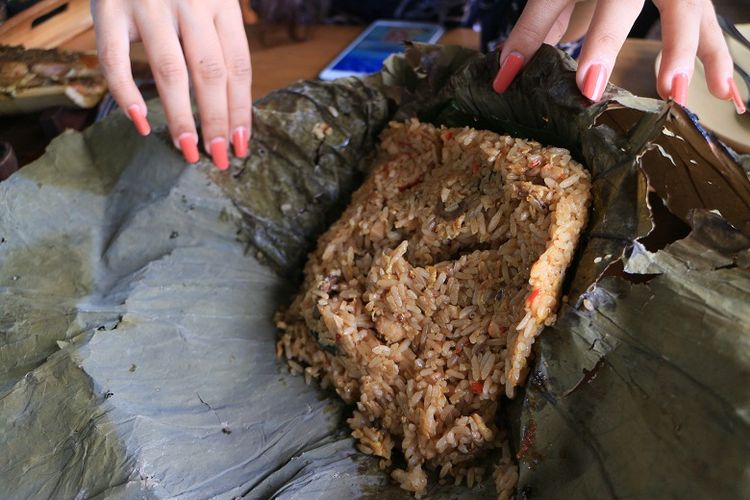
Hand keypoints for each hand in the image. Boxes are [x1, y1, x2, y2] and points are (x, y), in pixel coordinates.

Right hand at [92, 0, 252, 169]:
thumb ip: (221, 39)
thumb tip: (235, 103)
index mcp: (221, 3)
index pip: (238, 66)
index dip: (241, 109)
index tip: (242, 144)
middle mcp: (188, 2)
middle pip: (210, 73)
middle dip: (217, 121)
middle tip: (220, 158)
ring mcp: (146, 5)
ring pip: (170, 71)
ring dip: (181, 117)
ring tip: (188, 151)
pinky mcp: (108, 9)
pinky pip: (115, 61)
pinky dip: (127, 96)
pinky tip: (142, 124)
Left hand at [492, 0, 745, 113]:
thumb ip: (532, 30)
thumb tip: (504, 75)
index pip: (610, 8)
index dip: (600, 47)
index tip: (590, 86)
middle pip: (672, 9)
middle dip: (670, 49)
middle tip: (664, 92)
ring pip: (697, 17)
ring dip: (701, 58)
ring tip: (692, 97)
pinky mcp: (690, 1)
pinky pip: (708, 29)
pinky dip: (717, 62)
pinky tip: (729, 95)